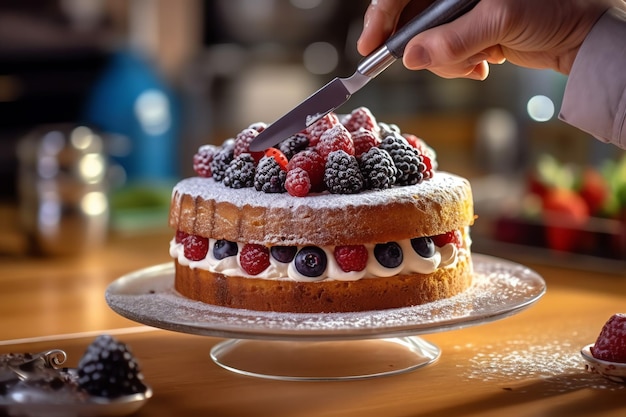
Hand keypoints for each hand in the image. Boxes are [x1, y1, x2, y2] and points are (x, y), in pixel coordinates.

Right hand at [357, 0, 617, 79]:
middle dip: (425, 48)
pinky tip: (486, 62)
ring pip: (428, 45)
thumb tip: (412, 58)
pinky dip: (460, 65)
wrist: (581, 36)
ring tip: (480, 60)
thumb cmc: (552, 9)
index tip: (370, 44)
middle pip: (413, 21)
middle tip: (442, 61)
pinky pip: (446, 55)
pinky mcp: (469, 33)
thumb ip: (453, 40)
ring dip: (449, 61)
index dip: (382, 14)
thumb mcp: (500, 20)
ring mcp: (460, 14)